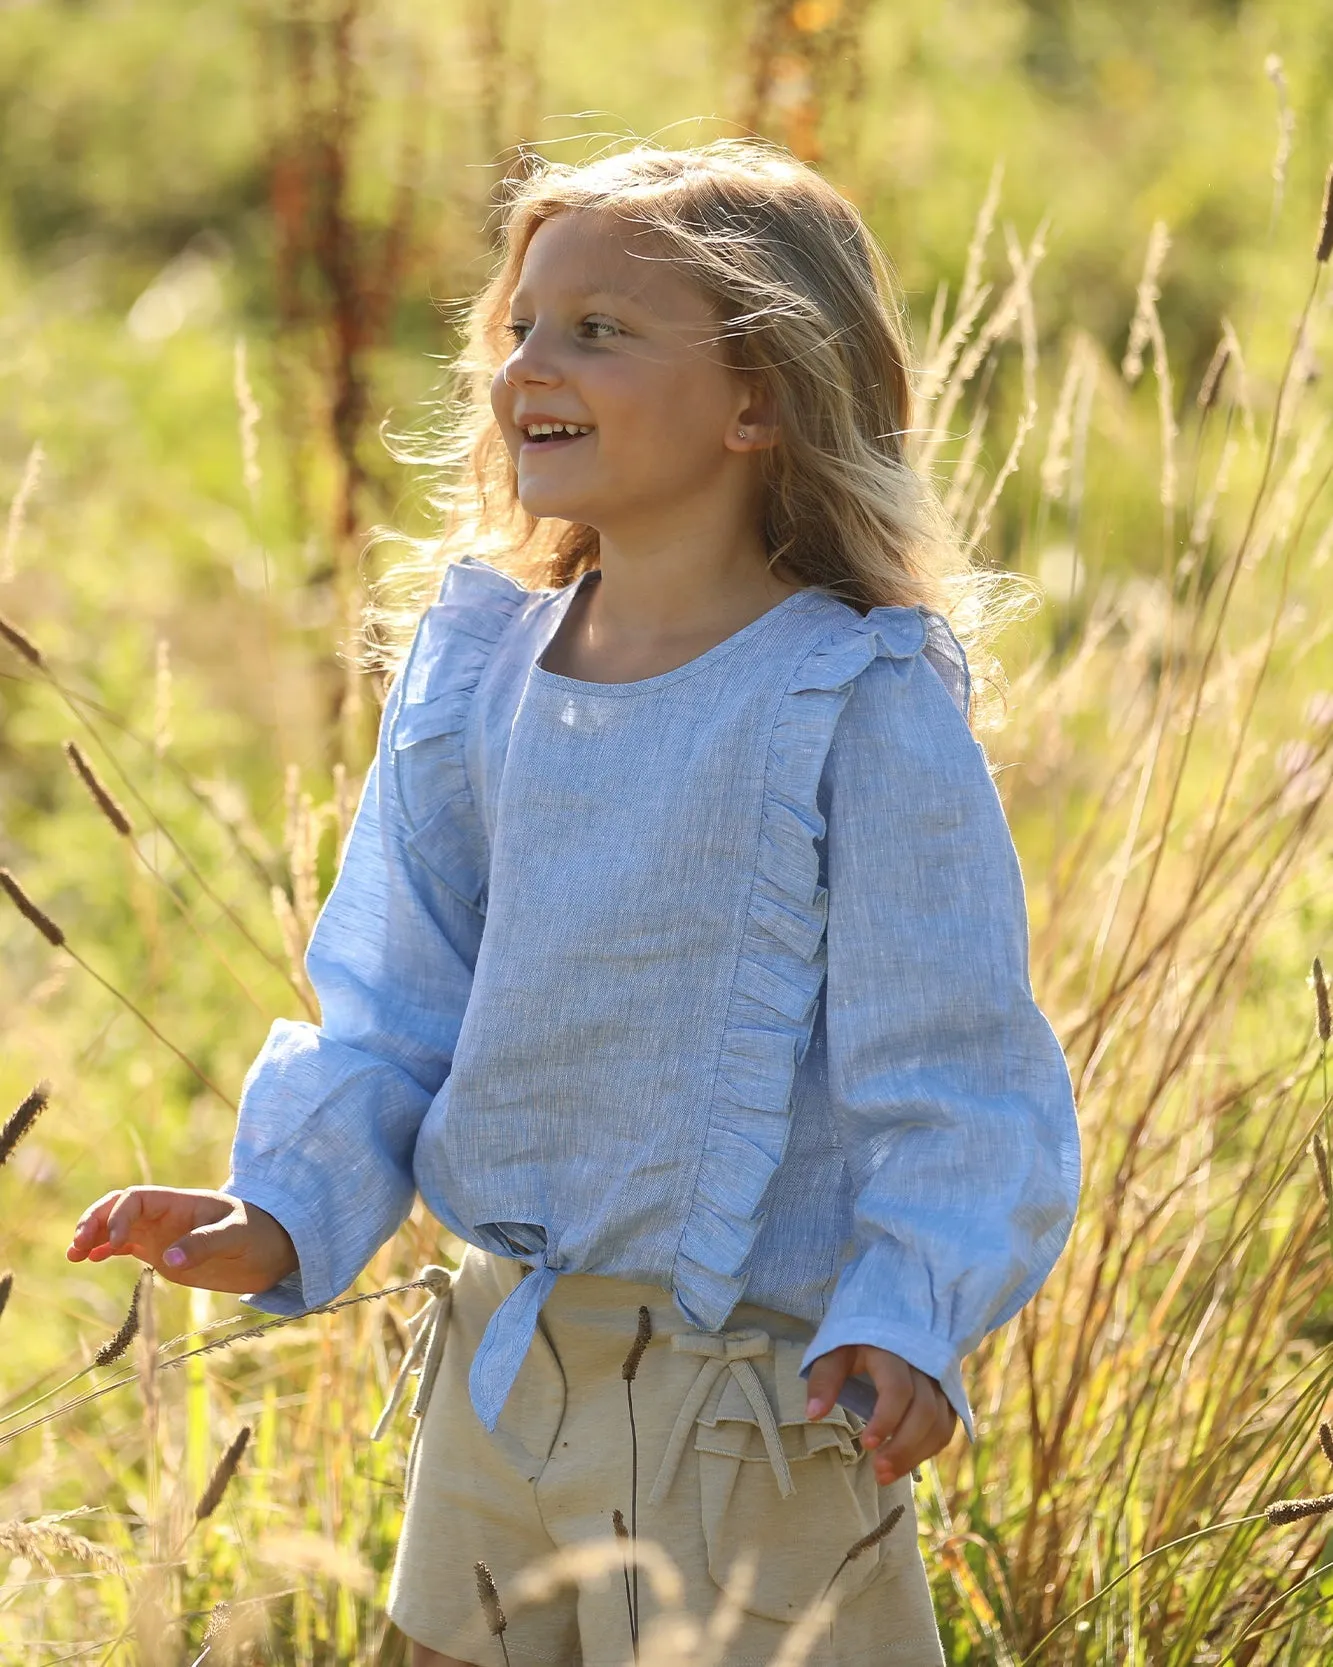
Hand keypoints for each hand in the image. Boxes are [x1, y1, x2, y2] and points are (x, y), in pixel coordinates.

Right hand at [67, 1186, 298, 1295]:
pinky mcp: (162, 1252)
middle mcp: (166, 1215)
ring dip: (94, 1236)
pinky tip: (91, 1259)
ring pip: (117, 1227)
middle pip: (119, 1208)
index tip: (113, 1241)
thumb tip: (169, 1258)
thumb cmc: (260, 1235)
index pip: (137, 1198)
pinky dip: (106, 1249)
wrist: (273, 1251)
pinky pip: (126, 1245)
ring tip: (74, 1255)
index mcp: (181, 1202)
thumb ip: (205, 1244)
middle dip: (95, 1221)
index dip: (119, 1215)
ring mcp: (162, 1233)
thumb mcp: (238, 1237)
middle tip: (77, 1247)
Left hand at [805, 1344, 956, 1485]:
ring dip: (915, 1454)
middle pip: (924, 1410)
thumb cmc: (855, 1341)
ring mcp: (938, 1380)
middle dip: (903, 1447)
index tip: (866, 1445)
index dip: (885, 1420)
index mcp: (892, 1351)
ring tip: (886, 1475)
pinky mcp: (945, 1395)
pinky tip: (904, 1463)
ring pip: (939, 1422)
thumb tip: (814, 1414)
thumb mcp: (834, 1352)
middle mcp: (923, 1365)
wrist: (887, 1320)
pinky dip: (928, 1449)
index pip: (898, 1388)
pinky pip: (945, 1427)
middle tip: (878, 1473)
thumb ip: (824, 1379)